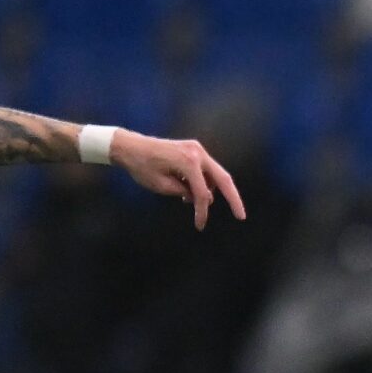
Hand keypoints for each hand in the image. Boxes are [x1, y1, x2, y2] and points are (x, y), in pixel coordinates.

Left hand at [112, 131, 245, 228]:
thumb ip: (185, 193)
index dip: (202, 212)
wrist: (130, 147)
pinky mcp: (193, 150)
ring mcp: (196, 149)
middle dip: (233, 199)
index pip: (202, 193)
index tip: (200, 226)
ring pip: (215, 175)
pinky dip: (203, 182)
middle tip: (241, 216)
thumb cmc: (142, 167)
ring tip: (189, 200)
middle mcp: (197, 153)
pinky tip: (187, 189)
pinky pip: (206, 169)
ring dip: (210, 191)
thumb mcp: (162, 186)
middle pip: (224, 179)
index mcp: (189, 162)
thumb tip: (203, 199)